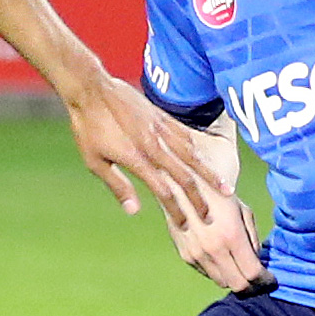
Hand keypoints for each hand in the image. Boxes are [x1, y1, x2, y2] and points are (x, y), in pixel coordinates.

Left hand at [61, 72, 221, 228]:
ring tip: (225, 189)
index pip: (164, 193)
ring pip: (193, 156)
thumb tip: (134, 211)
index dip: (177, 212)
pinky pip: (187, 136)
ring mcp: (161, 129)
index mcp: (137, 159)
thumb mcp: (94, 161)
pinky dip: (200, 151)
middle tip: (211, 217)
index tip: (186, 226)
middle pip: (185, 177)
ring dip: (210, 175)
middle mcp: (154, 145)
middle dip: (199, 200)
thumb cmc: (88, 127)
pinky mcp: (162, 116)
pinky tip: (208, 160)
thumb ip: (118, 186)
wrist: (92, 89)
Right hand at [168, 193, 270, 292]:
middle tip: (257, 280)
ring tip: (239, 268)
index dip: (265, 280)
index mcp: (231, 235)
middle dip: (251, 286)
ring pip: (221, 282)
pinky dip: (218, 271)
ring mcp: (197, 254)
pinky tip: (222, 259)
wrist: (183, 185)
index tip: (270, 280)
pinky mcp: (185, 255)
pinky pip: (207, 273)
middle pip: (237, 284)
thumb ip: (253, 239)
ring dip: (233, 278)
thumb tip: (257, 262)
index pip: (252, 273)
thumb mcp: (243, 211)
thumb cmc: (219, 194)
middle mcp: (213, 249)